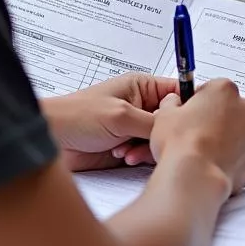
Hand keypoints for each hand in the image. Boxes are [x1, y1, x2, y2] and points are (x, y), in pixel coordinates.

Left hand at [41, 73, 178, 171]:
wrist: (52, 139)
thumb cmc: (78, 116)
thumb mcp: (121, 116)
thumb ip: (153, 122)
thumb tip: (178, 127)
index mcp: (142, 87)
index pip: (177, 92)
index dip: (186, 107)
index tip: (192, 122)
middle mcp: (141, 106)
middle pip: (171, 122)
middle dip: (163, 134)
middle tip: (150, 142)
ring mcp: (135, 128)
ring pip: (160, 141)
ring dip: (148, 149)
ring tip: (127, 152)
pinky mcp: (128, 147)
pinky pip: (146, 155)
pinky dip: (139, 158)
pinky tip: (122, 157)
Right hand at [150, 78, 244, 194]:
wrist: (195, 177)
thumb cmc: (181, 143)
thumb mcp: (165, 114)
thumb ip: (173, 103)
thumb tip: (174, 103)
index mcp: (224, 90)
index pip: (214, 88)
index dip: (200, 101)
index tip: (191, 112)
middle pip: (231, 109)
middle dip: (217, 118)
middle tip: (197, 132)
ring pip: (240, 133)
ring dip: (227, 139)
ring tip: (204, 152)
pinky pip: (244, 156)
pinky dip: (233, 159)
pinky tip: (214, 165)